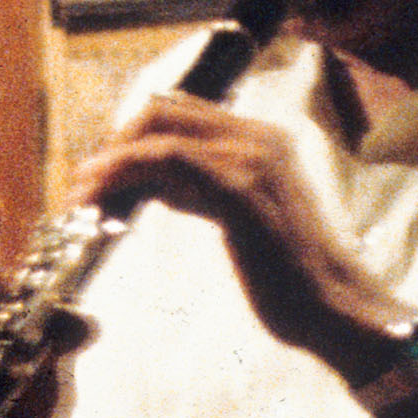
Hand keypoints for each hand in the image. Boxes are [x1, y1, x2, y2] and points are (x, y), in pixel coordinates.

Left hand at [63, 97, 398, 377]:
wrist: (334, 308)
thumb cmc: (289, 278)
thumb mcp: (238, 219)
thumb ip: (201, 191)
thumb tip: (152, 181)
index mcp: (262, 140)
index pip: (181, 111)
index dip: (133, 135)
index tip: (103, 172)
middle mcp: (259, 137)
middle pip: (163, 109)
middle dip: (115, 141)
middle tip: (87, 183)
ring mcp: (251, 159)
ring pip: (160, 130)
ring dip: (112, 159)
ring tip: (83, 194)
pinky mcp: (239, 189)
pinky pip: (168, 158)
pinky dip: (127, 170)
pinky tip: (103, 195)